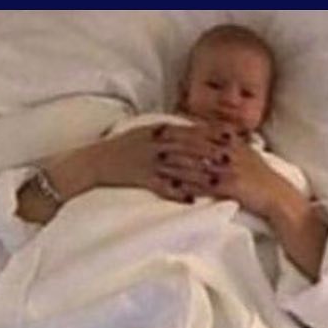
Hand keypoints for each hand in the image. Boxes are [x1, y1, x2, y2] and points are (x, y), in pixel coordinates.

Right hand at [92, 122, 228, 202]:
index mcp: (158, 130)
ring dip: (199, 175)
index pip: (191, 130)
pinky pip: (162, 187)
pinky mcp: (141, 178)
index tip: (231, 137)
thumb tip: (188, 128)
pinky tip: (191, 200)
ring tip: (217, 182)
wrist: (96, 160)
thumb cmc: (122, 146)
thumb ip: (166, 130)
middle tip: (231, 160)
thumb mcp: (144, 131)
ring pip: (179, 168)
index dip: (212, 134)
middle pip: (189, 148)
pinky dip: (177, 193)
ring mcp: (149, 162)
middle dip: (211, 154)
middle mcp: (156, 144)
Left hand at [153, 123, 284, 217]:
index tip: (163, 128)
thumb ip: (232, 140)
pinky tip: (173, 187)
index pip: (202, 131)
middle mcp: (229, 152)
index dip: (181, 130)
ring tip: (157, 164)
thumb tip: (219, 130)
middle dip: (173, 144)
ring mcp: (228, 169)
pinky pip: (203, 185)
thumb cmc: (261, 176)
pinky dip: (187, 186)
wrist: (277, 195)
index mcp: (232, 142)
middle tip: (153, 143)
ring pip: (196, 164)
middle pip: (196, 145)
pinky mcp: (229, 186)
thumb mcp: (248, 152)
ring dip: (176, 164)